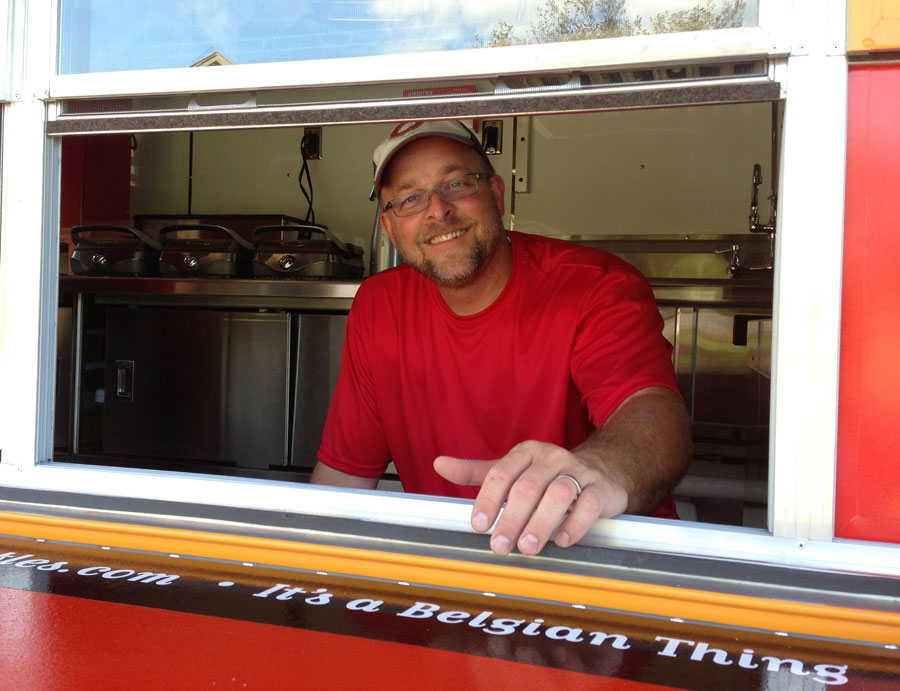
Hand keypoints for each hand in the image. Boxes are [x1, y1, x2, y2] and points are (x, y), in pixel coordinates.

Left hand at [433, 440, 627, 555]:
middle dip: (511, 519)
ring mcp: (578, 472)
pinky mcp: (601, 489)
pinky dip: (575, 523)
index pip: (500, 474)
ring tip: (528, 547)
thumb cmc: (549, 475)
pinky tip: (563, 540)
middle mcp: (551, 458)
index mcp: (526, 453)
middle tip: (500, 546)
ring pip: (558, 494)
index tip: (479, 526)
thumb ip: (478, 472)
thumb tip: (439, 464)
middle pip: (526, 487)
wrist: (603, 470)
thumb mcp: (513, 470)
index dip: (487, 500)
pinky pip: (588, 504)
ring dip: (540, 523)